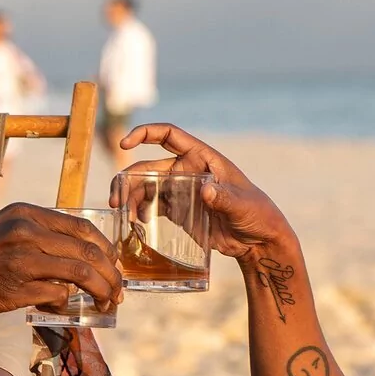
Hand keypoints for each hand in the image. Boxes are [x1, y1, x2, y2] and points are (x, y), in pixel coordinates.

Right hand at [0, 202, 121, 316]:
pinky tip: (59, 308)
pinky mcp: (15, 287)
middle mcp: (26, 230)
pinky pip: (57, 295)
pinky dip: (66, 303)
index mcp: (27, 213)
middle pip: (89, 251)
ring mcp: (21, 259)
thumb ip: (40, 236)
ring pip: (81, 273)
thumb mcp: (5, 229)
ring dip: (100, 291)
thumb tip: (80, 258)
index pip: (83, 228)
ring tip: (105, 303)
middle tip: (117, 292)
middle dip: (112, 274)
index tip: (113, 267)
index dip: (106, 250)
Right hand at [116, 123, 292, 259]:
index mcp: (202, 158)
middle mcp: (187, 170)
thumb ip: (224, 197)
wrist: (258, 241)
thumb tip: (205, 189)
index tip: (125, 144)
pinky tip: (137, 223)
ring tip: (123, 214)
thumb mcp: (242, 204)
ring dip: (130, 197)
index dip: (145, 134)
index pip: (169, 136)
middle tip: (116, 200)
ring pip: (146, 187)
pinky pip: (152, 206)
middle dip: (128, 179)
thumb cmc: (257, 213)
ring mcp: (181, 191)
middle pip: (148, 166)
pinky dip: (140, 211)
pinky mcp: (178, 211)